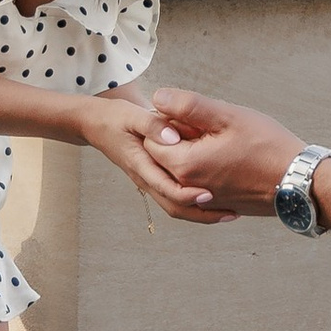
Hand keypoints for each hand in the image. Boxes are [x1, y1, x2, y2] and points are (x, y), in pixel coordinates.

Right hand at [77, 88, 235, 221]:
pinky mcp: (155, 179)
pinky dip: (195, 203)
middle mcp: (146, 179)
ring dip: (201, 213)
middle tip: (231, 214)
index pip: (166, 188)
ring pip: (175, 207)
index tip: (211, 195)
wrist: (98, 125)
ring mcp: (150, 182)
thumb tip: (174, 139)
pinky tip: (216, 198)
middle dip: (203, 214)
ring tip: (230, 213)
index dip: (188, 194)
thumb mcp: (133, 115)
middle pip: (174, 207)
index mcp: (141, 165)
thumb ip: (153, 124)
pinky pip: (175, 198)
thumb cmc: (117, 118)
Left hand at [142, 85, 301, 213]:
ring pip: (180, 172)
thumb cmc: (268, 146)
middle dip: (177, 139)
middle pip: (163, 157)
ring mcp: (201, 200)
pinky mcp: (216, 206)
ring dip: (191, 154)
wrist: (298, 182)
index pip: (152, 139)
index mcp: (185, 165)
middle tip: (210, 128)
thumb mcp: (227, 116)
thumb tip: (158, 98)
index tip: (196, 117)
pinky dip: (203, 170)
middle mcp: (187, 188)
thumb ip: (187, 105)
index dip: (168, 122)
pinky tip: (227, 159)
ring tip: (220, 142)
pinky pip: (196, 185)